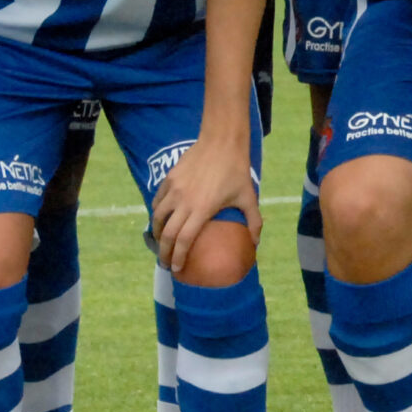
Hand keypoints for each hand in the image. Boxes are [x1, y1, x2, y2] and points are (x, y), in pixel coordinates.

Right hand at [150, 136, 261, 272]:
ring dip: (157, 233)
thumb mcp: (248, 197)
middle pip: (167, 234)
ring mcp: (173, 189)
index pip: (184, 241)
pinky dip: (156, 213)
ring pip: (157, 217)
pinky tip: (161, 219)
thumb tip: (255, 243)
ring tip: (161, 243)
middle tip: (165, 263)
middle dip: (164, 252)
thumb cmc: (236, 171)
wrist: (221, 141)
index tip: (176, 270)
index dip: (178, 258)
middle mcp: (184, 201)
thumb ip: (253, 222)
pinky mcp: (169, 178)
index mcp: (202, 209)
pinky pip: (157, 201)